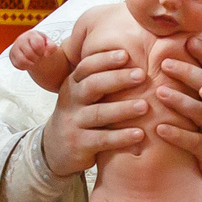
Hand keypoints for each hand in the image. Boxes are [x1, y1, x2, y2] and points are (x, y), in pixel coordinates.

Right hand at [8, 30, 69, 90]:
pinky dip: (25, 66)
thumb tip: (46, 54)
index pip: (37, 45)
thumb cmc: (41, 44)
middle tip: (38, 57)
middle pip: (29, 54)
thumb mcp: (49, 43)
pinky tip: (28, 62)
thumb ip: (52, 47)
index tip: (43, 51)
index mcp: (32, 34)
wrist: (32, 45)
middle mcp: (21, 39)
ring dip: (30, 63)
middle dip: (36, 58)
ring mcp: (15, 47)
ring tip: (34, 61)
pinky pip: (17, 64)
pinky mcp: (11, 55)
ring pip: (22, 60)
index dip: (42, 51)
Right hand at [37, 49, 150, 178]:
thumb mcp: (83, 95)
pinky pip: (102, 139)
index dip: (105, 59)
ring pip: (99, 113)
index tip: (126, 54)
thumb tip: (132, 53)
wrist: (56, 149)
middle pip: (93, 85)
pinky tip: (139, 134)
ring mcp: (74, 123)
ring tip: (145, 106)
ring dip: (123, 109)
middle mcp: (72, 100)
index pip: (87, 67)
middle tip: (141, 75)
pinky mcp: (79, 145)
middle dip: (117, 79)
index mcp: (74, 84)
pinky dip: (121, 137)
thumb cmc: (80, 115)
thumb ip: (101, 78)